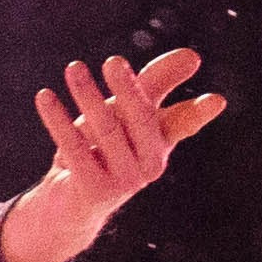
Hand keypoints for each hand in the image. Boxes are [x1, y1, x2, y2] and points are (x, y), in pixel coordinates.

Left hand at [0, 49, 225, 261]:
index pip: (184, 123)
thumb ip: (155, 84)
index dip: (199, 113)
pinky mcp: (95, 191)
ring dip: (87, 96)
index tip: (216, 101)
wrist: (69, 205)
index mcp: (162, 143)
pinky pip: (74, 148)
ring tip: (74, 68)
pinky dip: (57, 119)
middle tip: (114, 61)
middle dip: (127, 88)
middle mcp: (150, 165)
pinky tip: (45, 96)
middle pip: (141, 119)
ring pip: (106, 130)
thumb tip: (193, 56)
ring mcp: (125, 182)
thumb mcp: (127, 113)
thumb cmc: (103, 150)